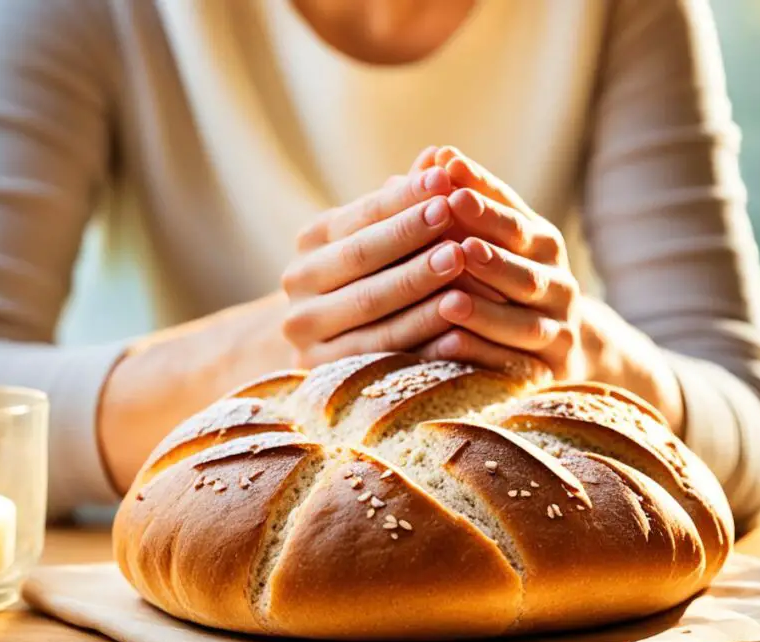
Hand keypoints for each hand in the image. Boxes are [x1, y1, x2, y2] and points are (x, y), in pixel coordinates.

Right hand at [281, 168, 471, 367]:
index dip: (403, 198)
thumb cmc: (378, 276)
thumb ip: (409, 201)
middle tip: (454, 214)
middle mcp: (299, 282)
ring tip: (460, 261)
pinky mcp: (323, 370)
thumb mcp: (387, 236)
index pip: (360, 215)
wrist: (333, 345)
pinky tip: (455, 321)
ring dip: (416, 282)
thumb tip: (439, 153)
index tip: (445, 179)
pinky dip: (418, 335)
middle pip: (359, 256)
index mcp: (312, 241)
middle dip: (409, 234)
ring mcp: (306, 329)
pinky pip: (377, 351)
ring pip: (368, 304)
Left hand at [413, 146, 582, 380]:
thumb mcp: (487, 239)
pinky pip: (512, 366)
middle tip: (455, 240)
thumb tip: (431, 156)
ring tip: (449, 300)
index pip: (512, 212)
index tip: (448, 168)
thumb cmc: (503, 280)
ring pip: (522, 320)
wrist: (564, 348)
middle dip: (490, 250)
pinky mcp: (547, 373)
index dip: (481, 190)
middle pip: (525, 266)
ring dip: (486, 310)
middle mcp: (557, 282)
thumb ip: (460, 205)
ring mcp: (557, 329)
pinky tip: (449, 347)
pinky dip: (482, 356)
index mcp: (540, 242)